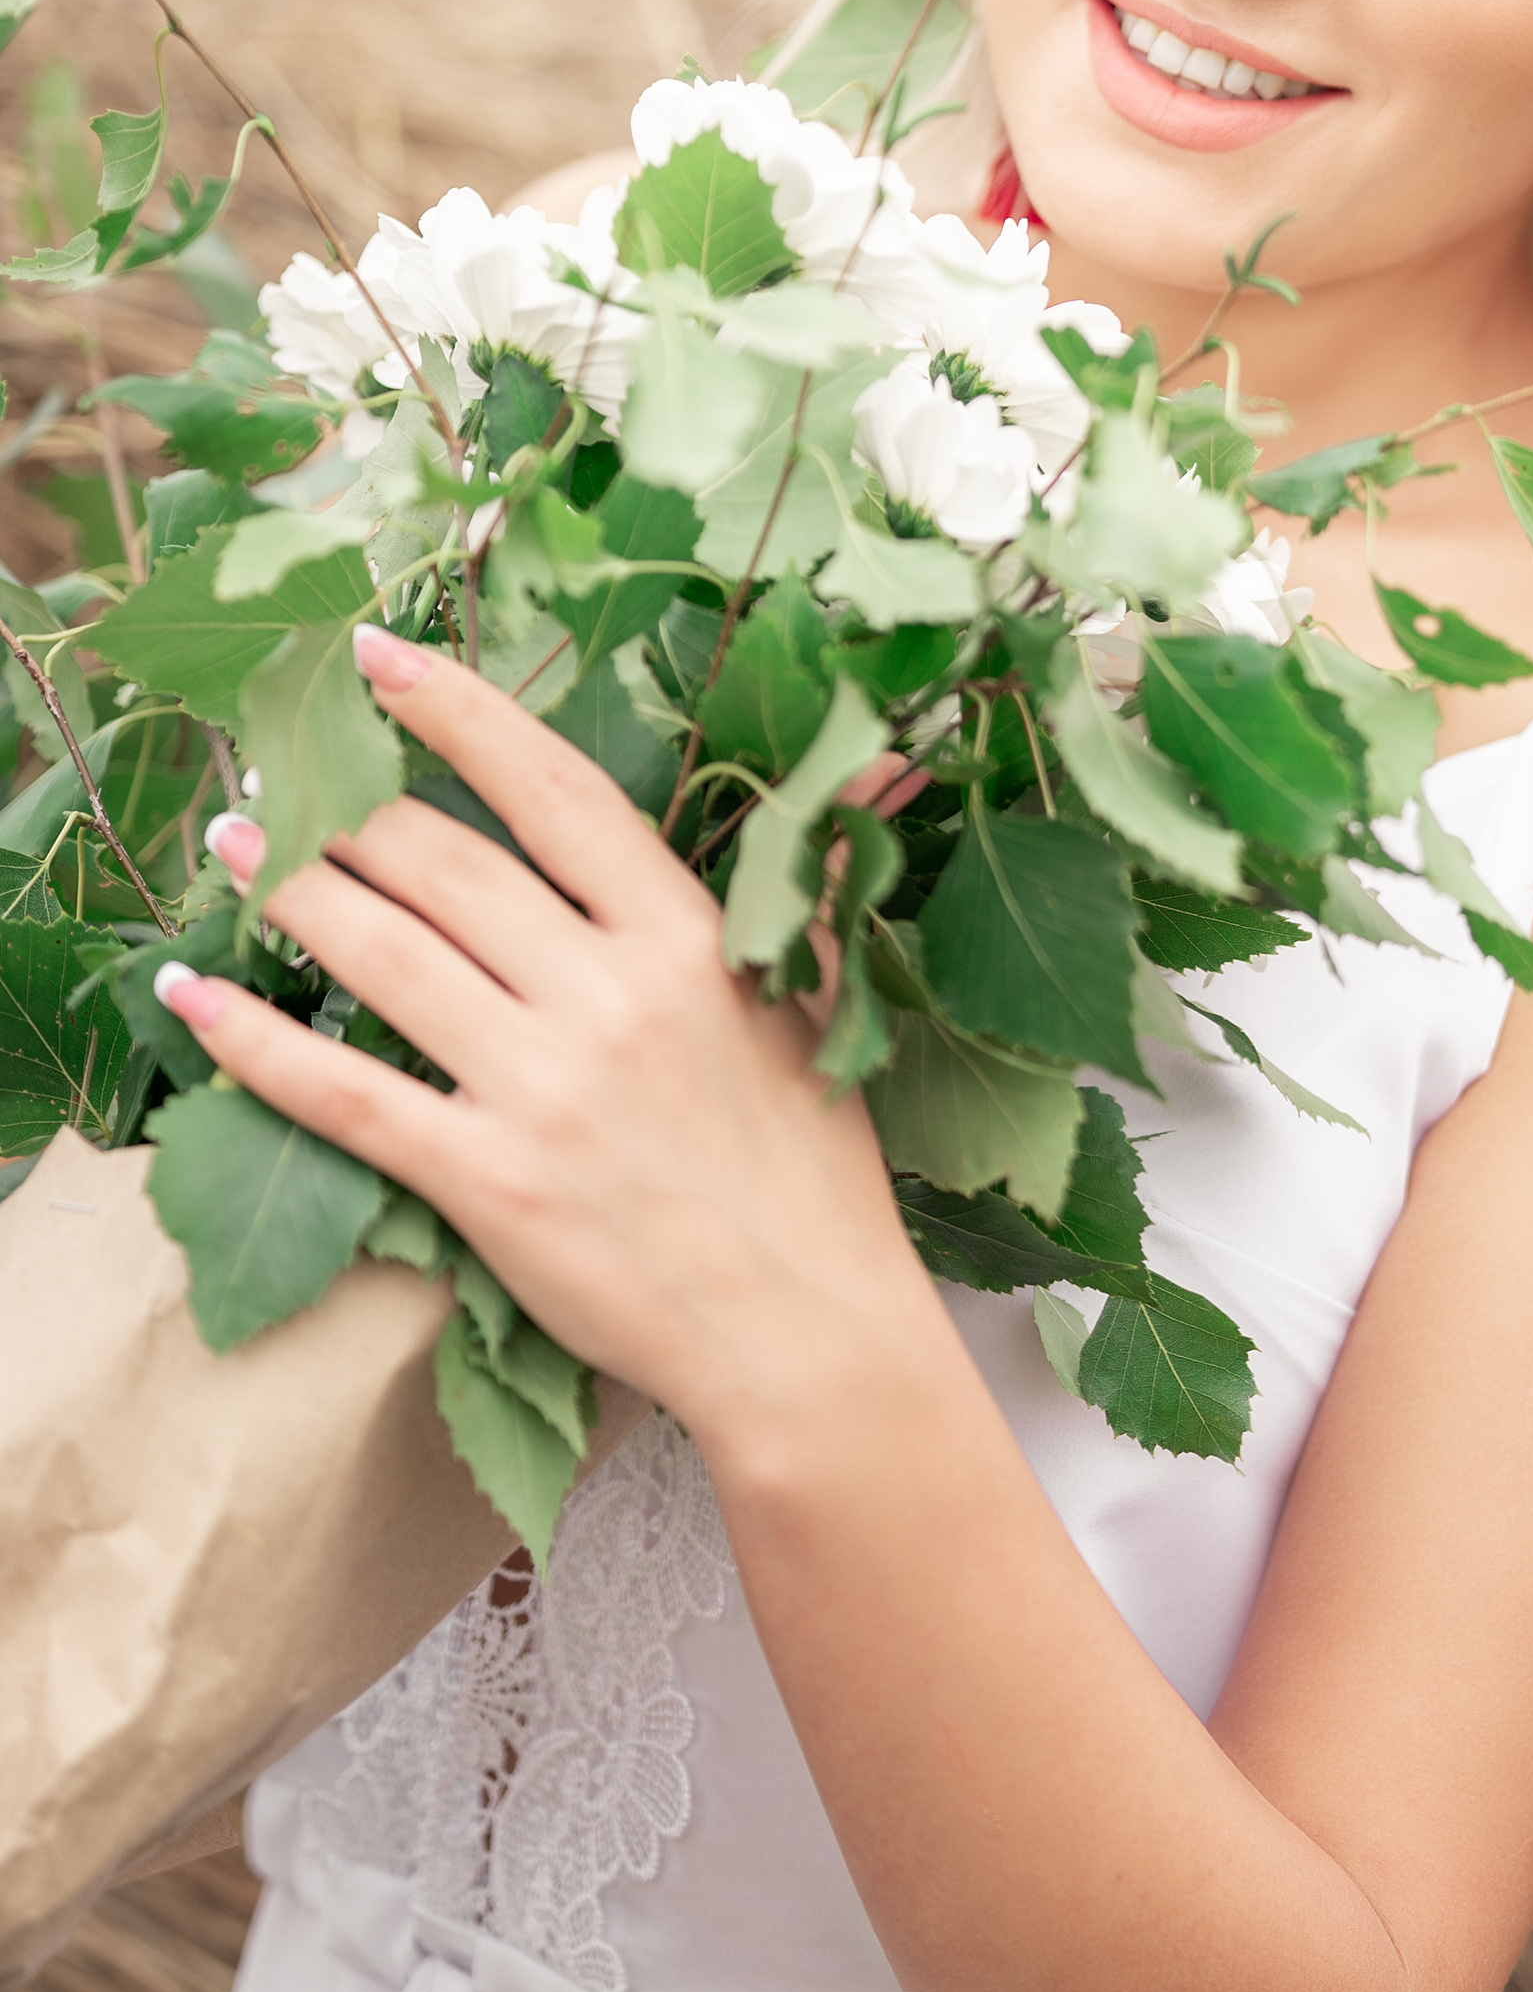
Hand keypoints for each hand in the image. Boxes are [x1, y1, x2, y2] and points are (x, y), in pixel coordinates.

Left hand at [159, 627, 937, 1430]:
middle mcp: (607, 995)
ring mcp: (541, 1088)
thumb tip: (876, 759)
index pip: (554, 792)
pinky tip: (197, 1002)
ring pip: (384, 957)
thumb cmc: (817, 1167)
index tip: (382, 659)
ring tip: (234, 846)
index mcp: (688, 938)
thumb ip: (811, 876)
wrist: (808, 1332)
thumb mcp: (824, 999)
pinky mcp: (488, 1183)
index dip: (460, 714)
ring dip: (291, 888)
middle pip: (444, 864)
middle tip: (277, 766)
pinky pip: (349, 1096)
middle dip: (346, 802)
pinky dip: (260, 1044)